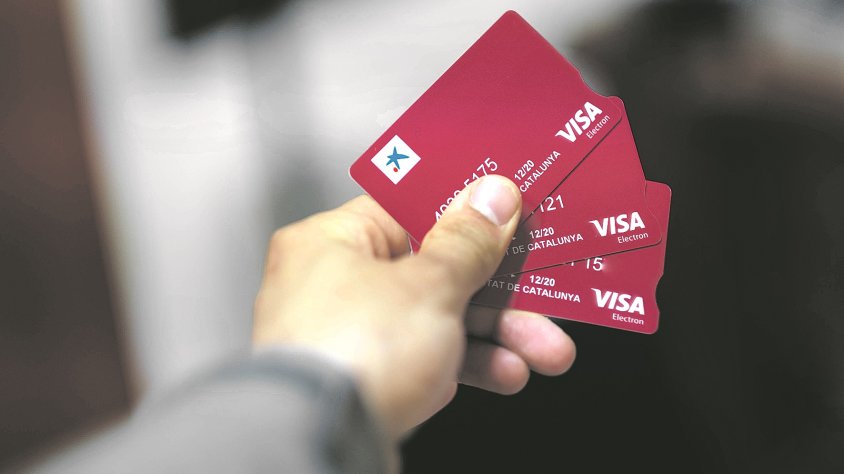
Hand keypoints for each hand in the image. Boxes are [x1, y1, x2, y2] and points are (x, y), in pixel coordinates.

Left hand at [252, 175, 574, 441]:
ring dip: (495, 334)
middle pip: (432, 270)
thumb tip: (492, 199)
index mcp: (332, 240)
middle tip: (543, 294)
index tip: (508, 213)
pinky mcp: (365, 381)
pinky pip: (426, 360)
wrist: (319, 445)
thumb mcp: (428, 284)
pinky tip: (506, 373)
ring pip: (436, 320)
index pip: (406, 208)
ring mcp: (349, 335)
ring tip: (545, 350)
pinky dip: (467, 365)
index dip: (463, 210)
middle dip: (498, 290)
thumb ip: (466, 242)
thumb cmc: (352, 353)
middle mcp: (334, 284)